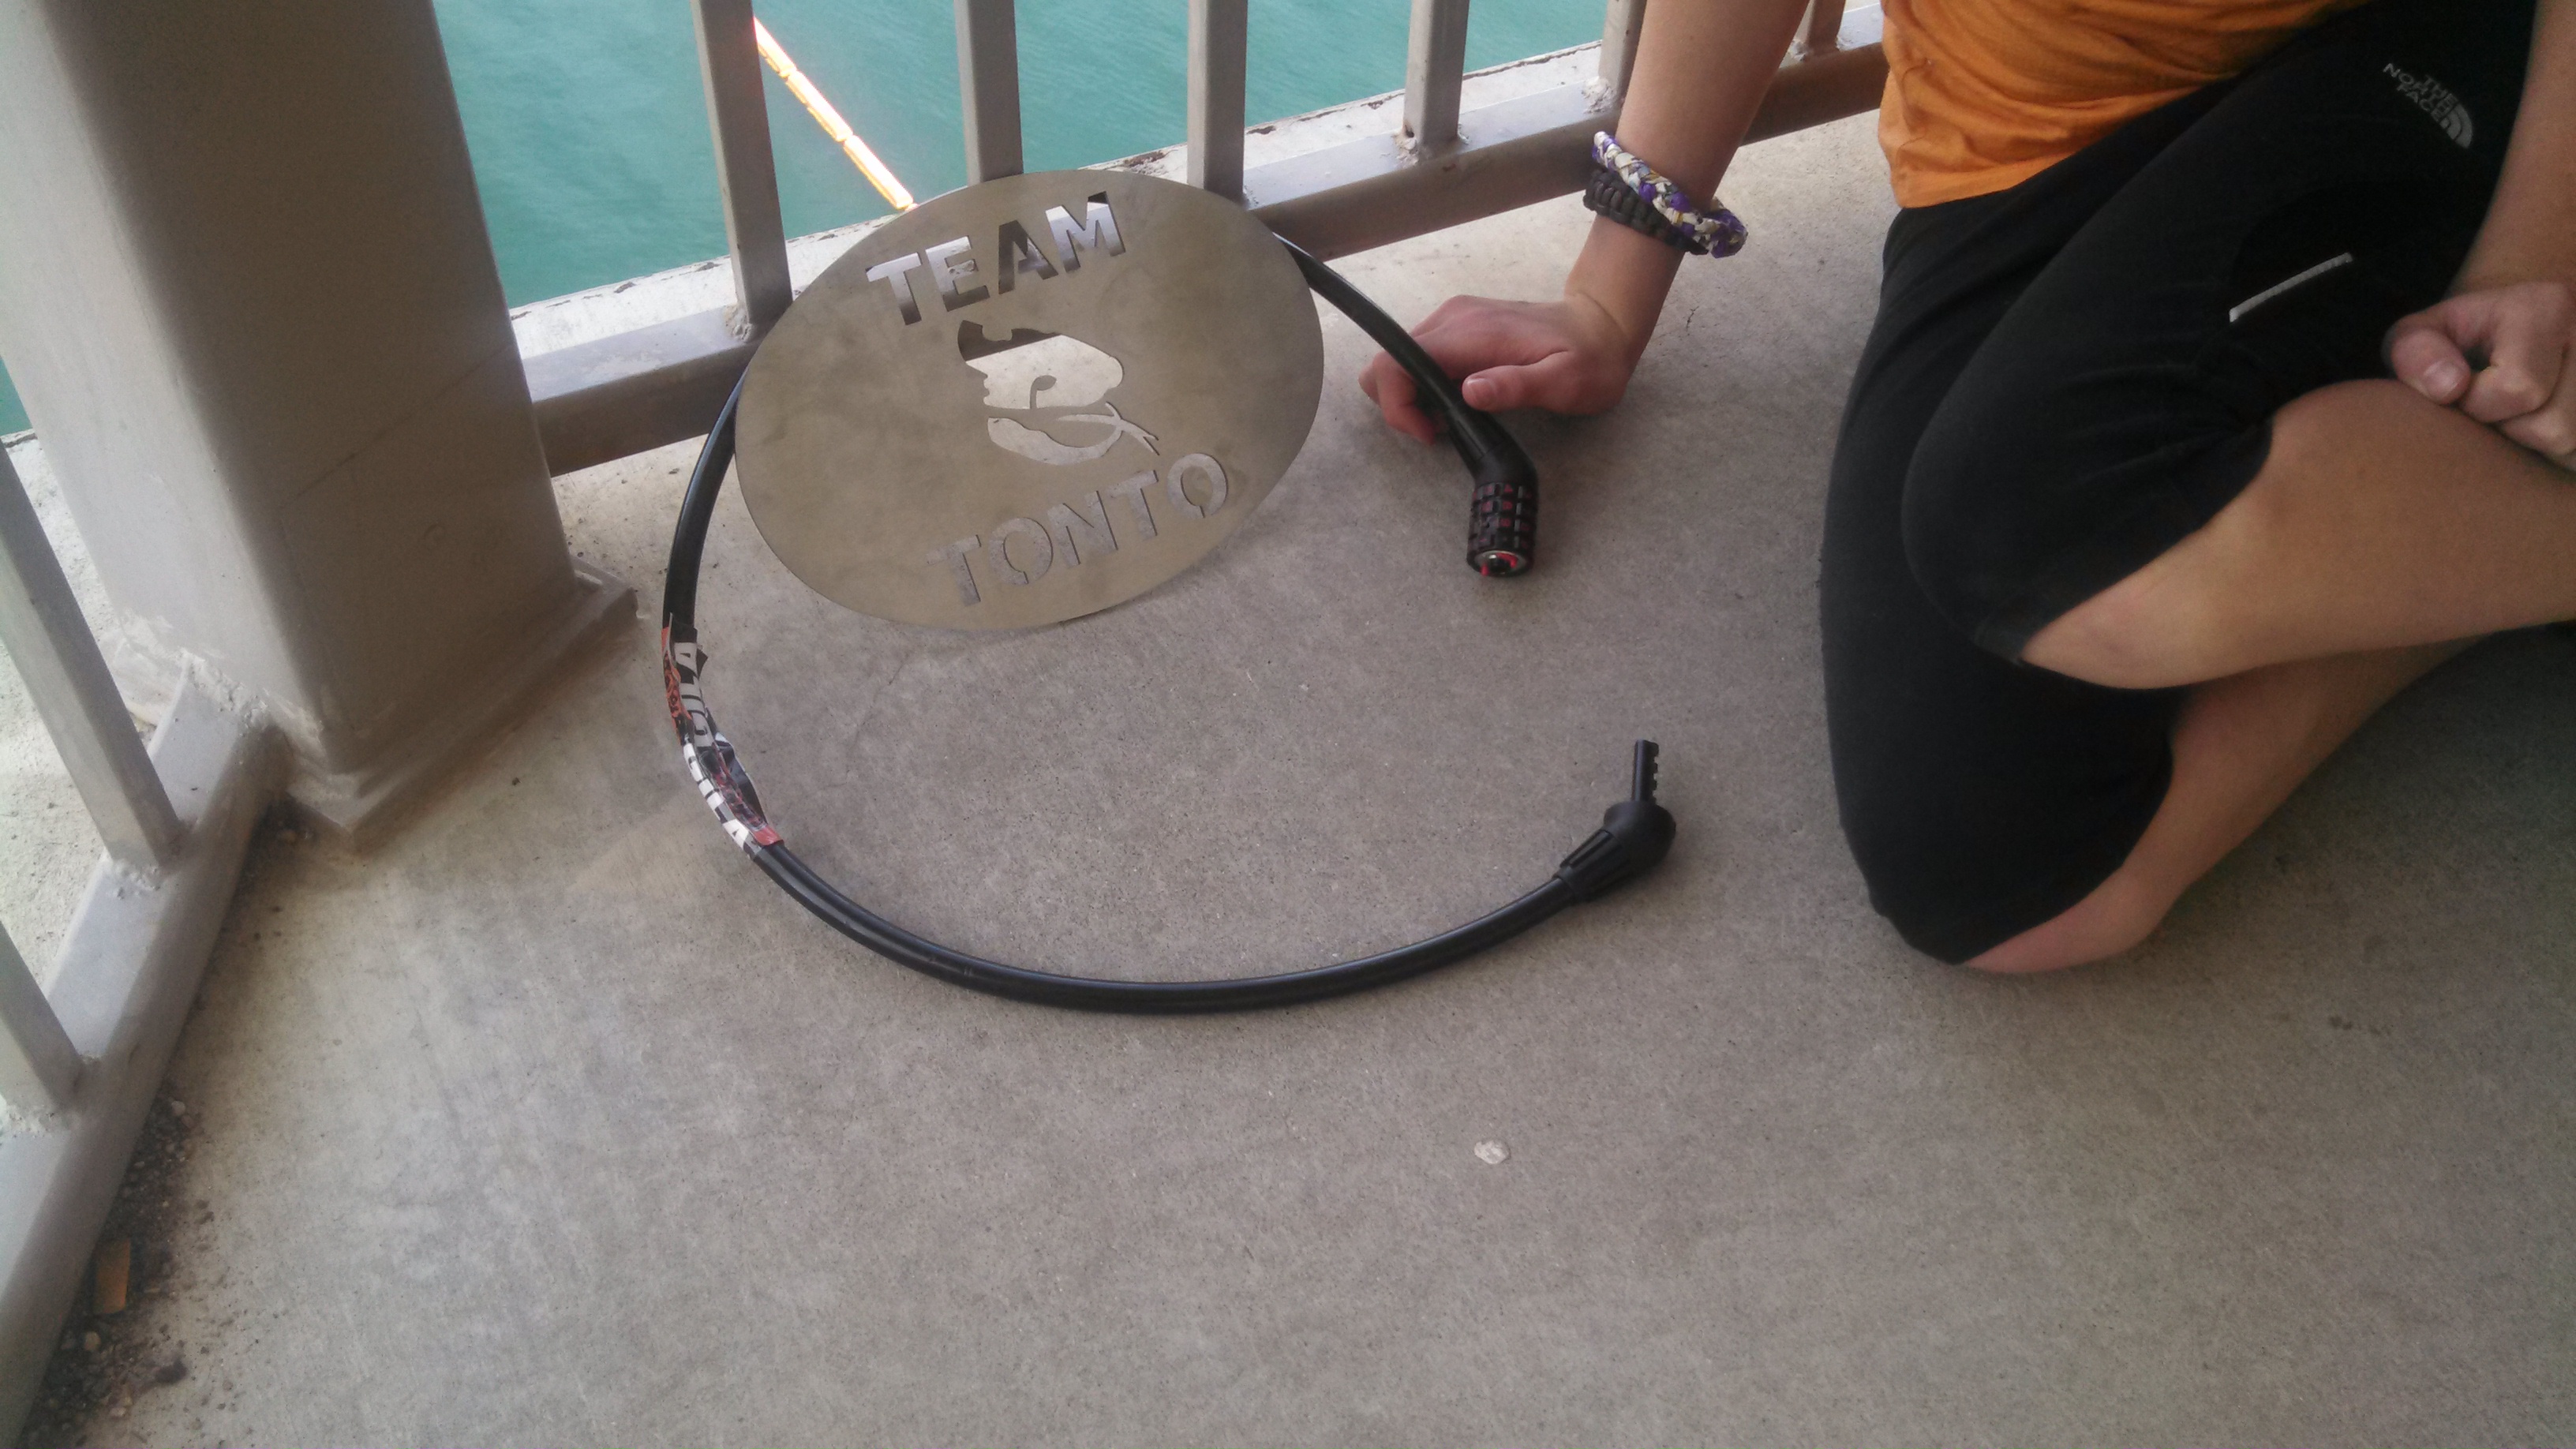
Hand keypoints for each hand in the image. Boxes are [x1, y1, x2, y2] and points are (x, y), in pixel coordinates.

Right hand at [1358, 291, 1641, 444]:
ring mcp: (1454, 320)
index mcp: (1471, 333)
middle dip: (1398, 404)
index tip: (1428, 433)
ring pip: (1398, 360)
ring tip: (1453, 418)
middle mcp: (1453, 319)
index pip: (1397, 361)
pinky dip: (1424, 386)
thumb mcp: (1565, 382)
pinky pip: (1419, 357)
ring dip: (1411, 397)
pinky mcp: (1459, 327)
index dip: (1397, 404)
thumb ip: (1516, 386)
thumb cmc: (1590, 359)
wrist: (1603, 324)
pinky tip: (1459, 401)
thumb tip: (1468, 391)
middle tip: (1438, 429)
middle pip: (1386, 361)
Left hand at [2388, 280, 2575, 467]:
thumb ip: (2416, 352)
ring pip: (2575, 448)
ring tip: (2524, 415)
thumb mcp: (2425, 333)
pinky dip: (2563, 456)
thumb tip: (2448, 387)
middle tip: (2499, 407)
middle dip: (2513, 431)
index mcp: (2547, 305)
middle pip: (2555, 427)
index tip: (2465, 391)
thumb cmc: (2464, 340)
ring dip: (2540, 448)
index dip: (2479, 406)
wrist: (2524, 328)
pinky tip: (2547, 428)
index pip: (2519, 388)